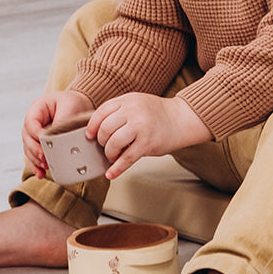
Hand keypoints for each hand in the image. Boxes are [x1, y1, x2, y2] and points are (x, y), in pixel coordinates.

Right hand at [22, 91, 94, 177]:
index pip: (30, 122)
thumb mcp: (70, 107)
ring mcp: (35, 133)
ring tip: (45, 167)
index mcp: (38, 108)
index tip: (44, 143)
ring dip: (35, 160)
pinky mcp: (40, 144)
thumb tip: (55, 140)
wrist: (80, 105)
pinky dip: (37, 165)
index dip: (35, 134)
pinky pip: (35, 156)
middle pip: (27, 137)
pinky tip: (41, 174)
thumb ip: (61, 121)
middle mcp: (33, 121)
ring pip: (29, 149)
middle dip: (35, 150)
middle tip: (45, 159)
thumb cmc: (74, 103)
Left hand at [87, 93, 212, 179]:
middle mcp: (134, 111)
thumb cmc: (158, 114)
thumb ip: (120, 112)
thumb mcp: (138, 104)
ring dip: (109, 153)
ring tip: (113, 156)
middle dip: (102, 141)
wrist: (182, 119)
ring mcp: (141, 127)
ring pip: (114, 143)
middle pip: (106, 128)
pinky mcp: (148, 143)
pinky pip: (127, 158)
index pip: (102, 111)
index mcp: (129, 100)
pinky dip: (117, 168)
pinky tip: (111, 173)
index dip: (93, 125)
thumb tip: (98, 130)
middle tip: (106, 147)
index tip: (90, 135)